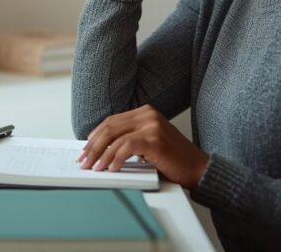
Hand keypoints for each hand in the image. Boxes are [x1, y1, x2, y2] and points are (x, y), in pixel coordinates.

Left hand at [76, 104, 209, 190]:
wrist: (198, 168)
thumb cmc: (173, 159)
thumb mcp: (148, 143)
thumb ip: (129, 140)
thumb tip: (99, 149)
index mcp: (145, 112)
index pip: (111, 121)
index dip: (95, 136)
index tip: (85, 149)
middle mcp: (148, 114)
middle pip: (110, 127)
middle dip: (93, 146)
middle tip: (83, 160)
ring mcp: (152, 125)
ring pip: (115, 138)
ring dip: (100, 155)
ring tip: (94, 167)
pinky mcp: (154, 139)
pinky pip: (126, 148)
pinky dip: (115, 159)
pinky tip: (111, 168)